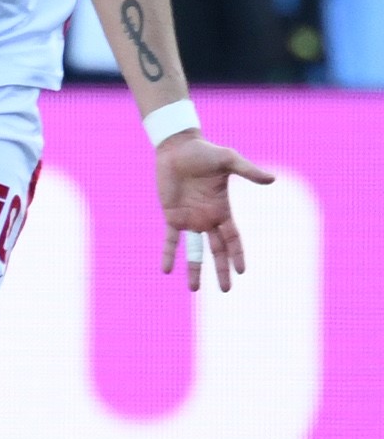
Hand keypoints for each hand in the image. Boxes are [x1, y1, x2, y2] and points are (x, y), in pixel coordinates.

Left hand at [156, 131, 274, 292]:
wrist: (178, 148)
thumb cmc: (205, 152)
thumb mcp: (229, 160)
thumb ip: (248, 171)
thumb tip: (272, 179)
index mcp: (223, 210)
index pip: (233, 239)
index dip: (237, 255)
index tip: (242, 272)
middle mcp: (208, 219)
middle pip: (217, 251)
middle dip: (222, 270)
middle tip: (226, 290)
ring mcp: (189, 219)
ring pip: (194, 250)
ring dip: (194, 269)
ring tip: (194, 290)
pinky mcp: (171, 215)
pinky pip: (170, 239)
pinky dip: (169, 254)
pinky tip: (166, 270)